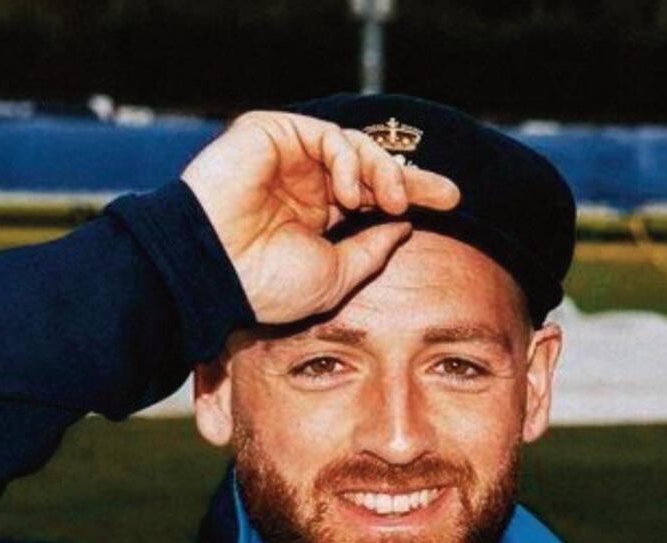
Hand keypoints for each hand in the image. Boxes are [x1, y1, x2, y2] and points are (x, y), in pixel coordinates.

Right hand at [182, 111, 459, 323]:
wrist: (213, 272)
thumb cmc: (266, 285)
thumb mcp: (336, 276)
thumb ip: (371, 249)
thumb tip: (404, 225)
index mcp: (313, 215)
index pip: (369, 194)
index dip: (412, 192)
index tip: (453, 200)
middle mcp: (301, 183)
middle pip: (368, 164)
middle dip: (408, 177)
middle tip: (439, 196)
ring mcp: (285, 157)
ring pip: (352, 145)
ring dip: (381, 170)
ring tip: (386, 200)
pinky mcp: (267, 133)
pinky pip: (325, 133)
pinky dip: (348, 158)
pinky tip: (351, 191)